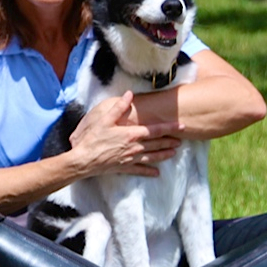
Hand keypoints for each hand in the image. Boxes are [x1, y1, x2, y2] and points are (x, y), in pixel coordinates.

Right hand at [68, 91, 183, 177]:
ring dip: (164, 155)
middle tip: (181, 141)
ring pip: (153, 157)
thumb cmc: (93, 139)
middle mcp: (135, 147)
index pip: (156, 130)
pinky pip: (141, 170)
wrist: (84, 160)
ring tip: (174, 153)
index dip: (170, 128)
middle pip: (157, 144)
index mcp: (132, 134)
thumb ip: (119, 107)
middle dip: (170, 142)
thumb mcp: (104, 120)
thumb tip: (129, 94)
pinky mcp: (125, 168)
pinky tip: (157, 173)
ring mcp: (131, 159)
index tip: (182, 126)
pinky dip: (149, 171)